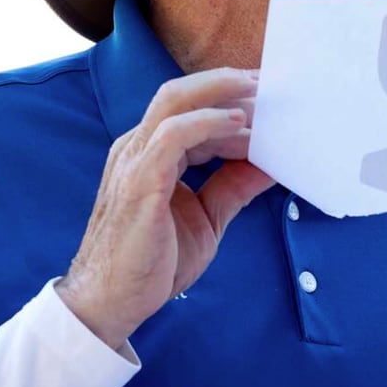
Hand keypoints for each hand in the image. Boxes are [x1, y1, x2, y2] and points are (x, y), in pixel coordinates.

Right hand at [57, 68, 272, 348]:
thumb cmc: (153, 261)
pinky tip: (239, 123)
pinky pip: (172, 135)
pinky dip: (207, 121)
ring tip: (262, 93)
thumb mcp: (208, 216)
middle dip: (229, 83)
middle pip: (181, 93)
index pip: (192, 111)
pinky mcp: (139, 181)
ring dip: (222, 92)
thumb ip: (234, 185)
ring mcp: (135, 160)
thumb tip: (272, 162)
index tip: (273, 100)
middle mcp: (139, 148)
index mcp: (151, 154)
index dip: (232, 101)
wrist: (112, 303)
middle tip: (274, 83)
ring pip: (174, 101)